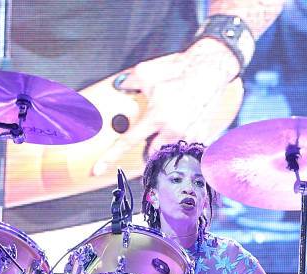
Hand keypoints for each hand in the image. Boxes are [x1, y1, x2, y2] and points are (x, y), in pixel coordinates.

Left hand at [93, 38, 242, 174]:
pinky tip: (186, 124)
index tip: (97, 170)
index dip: (110, 157)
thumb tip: (120, 87)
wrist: (209, 70)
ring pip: (168, 154)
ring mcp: (188, 137)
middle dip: (149, 147)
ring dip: (165, 144)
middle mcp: (172, 131)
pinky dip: (182, 141)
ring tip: (172, 126)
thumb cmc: (178, 71)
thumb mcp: (147, 72)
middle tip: (154, 132)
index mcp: (156, 117)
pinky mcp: (202, 138)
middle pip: (150, 155)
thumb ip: (130, 83)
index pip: (127, 143)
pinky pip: (186, 149)